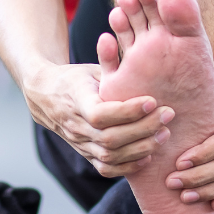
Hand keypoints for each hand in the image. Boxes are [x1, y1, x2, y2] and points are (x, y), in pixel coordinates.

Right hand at [23, 62, 173, 177]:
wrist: (46, 97)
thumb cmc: (75, 79)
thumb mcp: (90, 69)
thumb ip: (110, 66)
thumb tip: (129, 45)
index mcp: (75, 101)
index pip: (101, 114)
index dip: (128, 111)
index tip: (152, 101)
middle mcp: (75, 126)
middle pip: (110, 138)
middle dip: (143, 129)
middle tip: (168, 115)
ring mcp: (79, 143)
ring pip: (110, 155)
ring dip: (141, 148)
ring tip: (164, 133)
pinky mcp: (85, 155)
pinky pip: (106, 168)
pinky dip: (129, 166)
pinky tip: (148, 155)